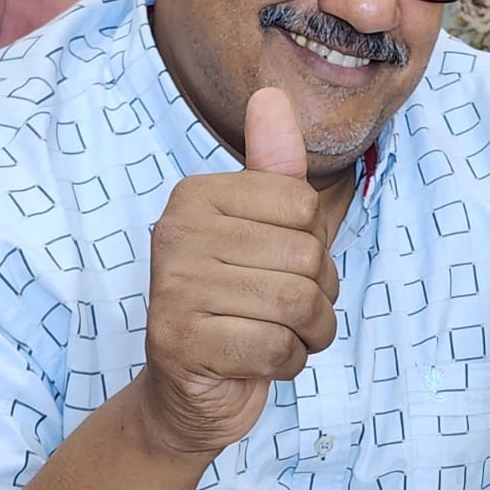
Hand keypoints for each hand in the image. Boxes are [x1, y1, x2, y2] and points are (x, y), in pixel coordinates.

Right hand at [138, 88, 338, 457]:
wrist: (190, 395)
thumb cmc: (238, 306)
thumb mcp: (264, 234)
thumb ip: (273, 168)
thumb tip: (271, 94)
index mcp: (196, 196)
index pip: (303, 205)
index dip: (313, 247)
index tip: (279, 268)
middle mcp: (176, 232)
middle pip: (306, 257)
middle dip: (316, 298)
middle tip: (282, 313)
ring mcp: (172, 286)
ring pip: (296, 304)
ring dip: (306, 334)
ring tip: (278, 338)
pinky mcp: (179, 340)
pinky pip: (276, 348)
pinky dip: (285, 365)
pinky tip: (257, 363)